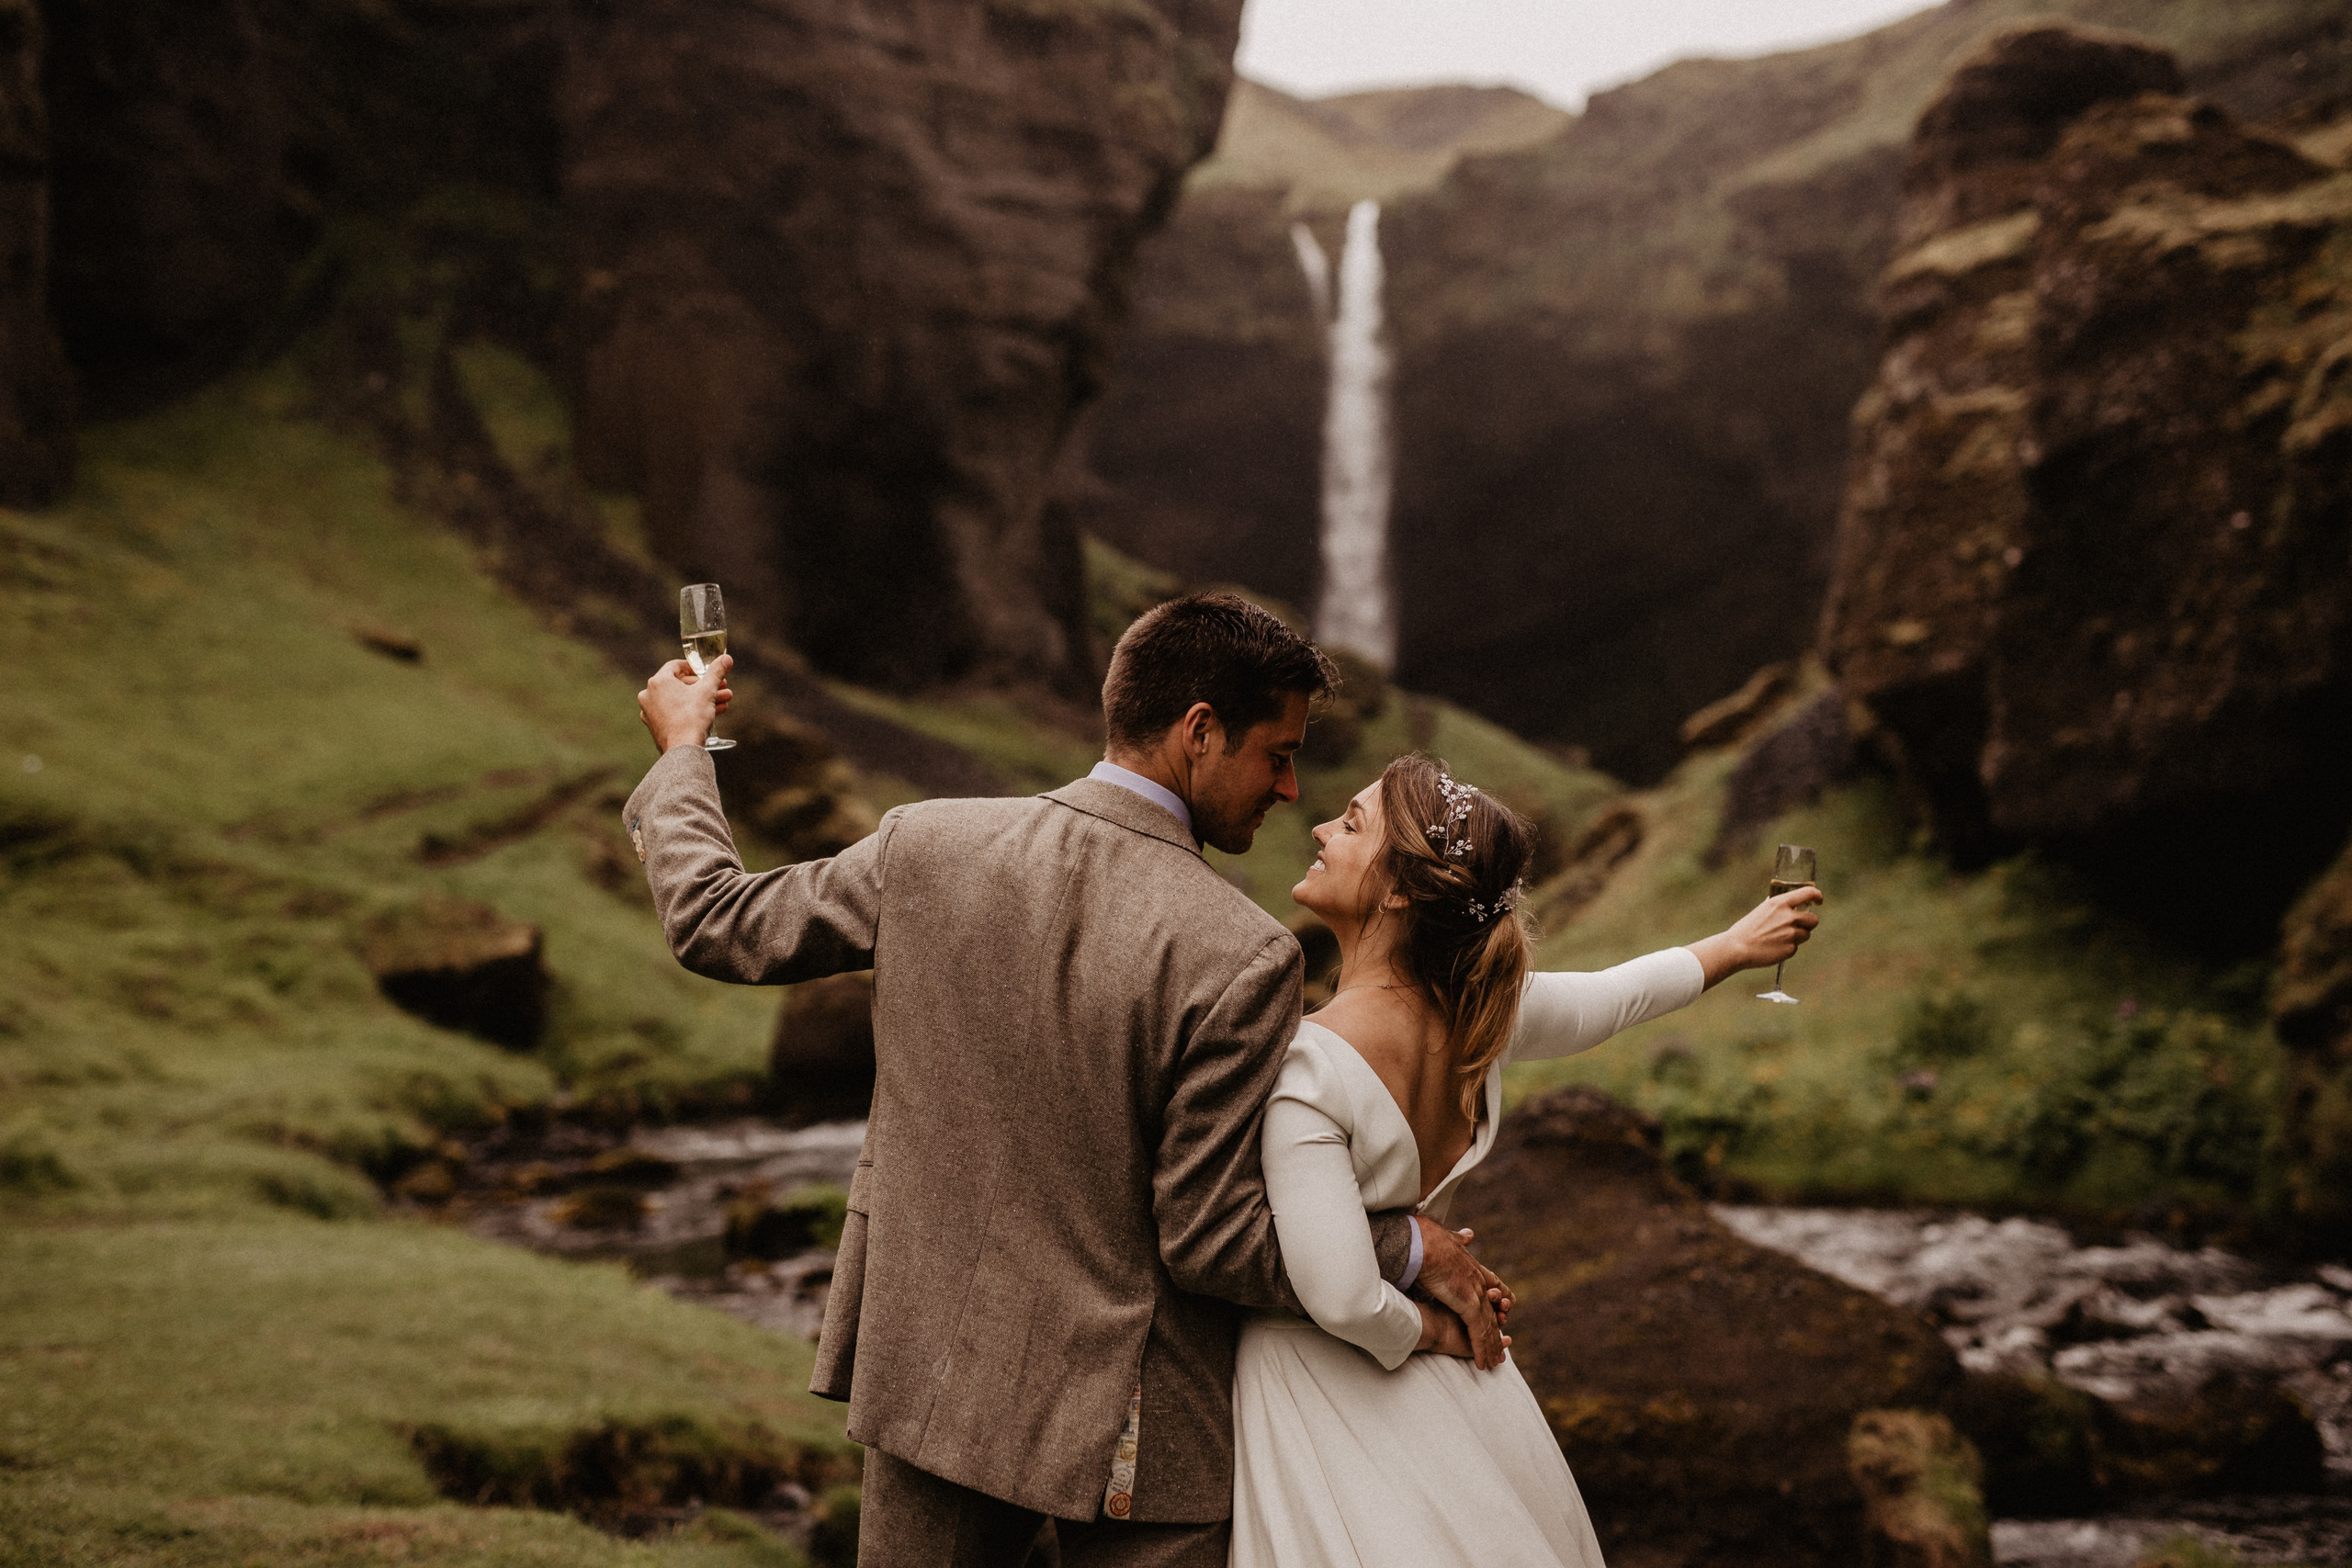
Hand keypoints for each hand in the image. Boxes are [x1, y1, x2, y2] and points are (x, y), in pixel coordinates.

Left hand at [637, 655, 731, 753]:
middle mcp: (649, 694)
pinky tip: (711, 713)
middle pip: (680, 685)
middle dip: (704, 686)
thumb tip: (726, 658)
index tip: (706, 671)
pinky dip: (690, 711)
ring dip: (701, 699)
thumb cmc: (693, 717)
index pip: (676, 666)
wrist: (683, 749)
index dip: (694, 667)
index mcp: (658, 682)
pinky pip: (674, 712)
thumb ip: (716, 672)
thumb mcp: (707, 691)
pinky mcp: (655, 726)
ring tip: (723, 701)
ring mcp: (650, 711)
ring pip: (679, 700)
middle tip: (721, 687)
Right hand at [1413, 1217, 1513, 1368]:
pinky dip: (1481, 1350)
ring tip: (1495, 1364)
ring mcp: (1476, 1294)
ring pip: (1489, 1328)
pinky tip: (1484, 1364)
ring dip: (1492, 1348)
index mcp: (1473, 1267)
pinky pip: (1478, 1334)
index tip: (1504, 1312)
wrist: (1423, 1242)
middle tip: (1502, 1350)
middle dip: (1497, 1333)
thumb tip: (1469, 1234)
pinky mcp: (1468, 1305)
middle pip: (1493, 1313)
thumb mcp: (1447, 1238)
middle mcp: (1479, 1282)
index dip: (1499, 1301)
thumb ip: (1459, 1239)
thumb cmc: (1427, 1238)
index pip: (1495, 1286)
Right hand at [1688, 885, 1822, 987]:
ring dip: (1798, 936)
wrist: (1737, 948)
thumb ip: (1778, 907)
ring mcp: (1791, 934)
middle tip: (1798, 926)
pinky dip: (1787, 948)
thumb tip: (1789, 904)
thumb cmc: (1746, 929)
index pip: (1808, 893)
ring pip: (1806, 934)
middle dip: (1808, 923)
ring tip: (1779, 938)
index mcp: (1780, 903)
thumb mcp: (1762, 910)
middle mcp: (1788, 917)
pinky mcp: (1790, 949)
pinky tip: (1774, 948)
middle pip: (1813, 919)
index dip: (1817, 896)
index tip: (1818, 901)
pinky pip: (1795, 947)